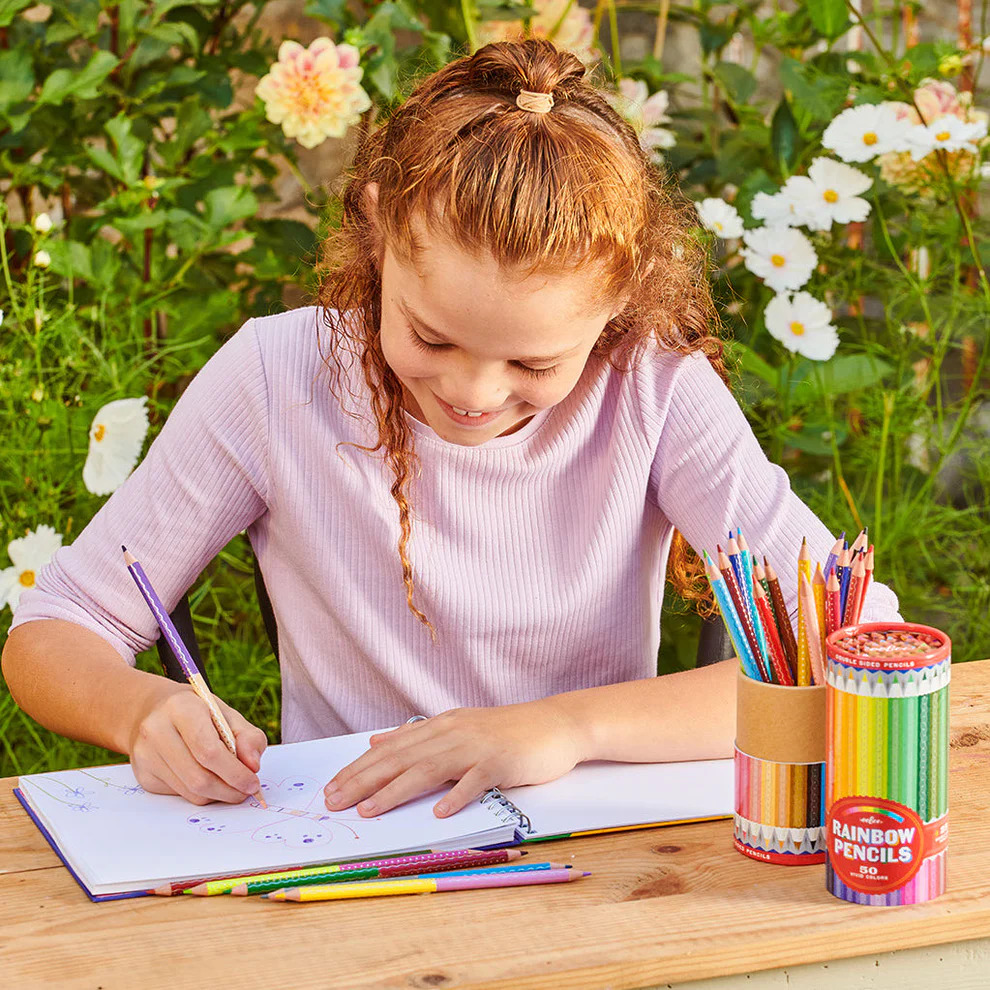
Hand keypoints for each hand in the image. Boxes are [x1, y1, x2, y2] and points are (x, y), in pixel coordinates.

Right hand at [128, 681, 267, 805]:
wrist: (154, 711)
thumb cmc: (198, 713)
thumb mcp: (227, 714)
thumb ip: (248, 737)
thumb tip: (253, 766)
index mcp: (180, 708)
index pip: (209, 750)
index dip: (235, 773)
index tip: (253, 782)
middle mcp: (156, 731)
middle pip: (199, 777)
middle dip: (229, 790)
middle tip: (247, 791)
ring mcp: (146, 755)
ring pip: (190, 791)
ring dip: (217, 795)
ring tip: (233, 788)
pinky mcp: (143, 775)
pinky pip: (179, 795)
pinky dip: (201, 794)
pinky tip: (209, 780)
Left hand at [323, 697, 587, 818]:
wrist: (556, 723)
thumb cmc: (506, 732)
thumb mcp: (457, 726)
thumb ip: (417, 735)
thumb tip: (376, 741)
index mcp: (440, 725)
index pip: (390, 748)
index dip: (358, 768)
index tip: (330, 788)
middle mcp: (453, 732)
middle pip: (401, 758)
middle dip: (363, 780)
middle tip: (333, 802)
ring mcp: (477, 746)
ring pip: (429, 768)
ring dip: (395, 790)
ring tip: (369, 810)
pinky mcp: (501, 761)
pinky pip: (476, 781)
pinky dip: (456, 797)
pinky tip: (439, 813)